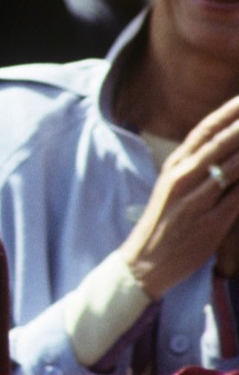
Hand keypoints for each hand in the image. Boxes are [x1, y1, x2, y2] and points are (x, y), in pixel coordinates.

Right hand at [120, 95, 238, 297]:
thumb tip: (225, 152)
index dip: (228, 111)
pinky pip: (238, 196)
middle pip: (221, 142)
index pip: (204, 130)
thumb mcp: (174, 189)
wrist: (145, 262)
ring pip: (232, 165)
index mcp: (174, 166)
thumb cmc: (164, 225)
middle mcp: (183, 177)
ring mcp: (196, 199)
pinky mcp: (210, 222)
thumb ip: (197, 168)